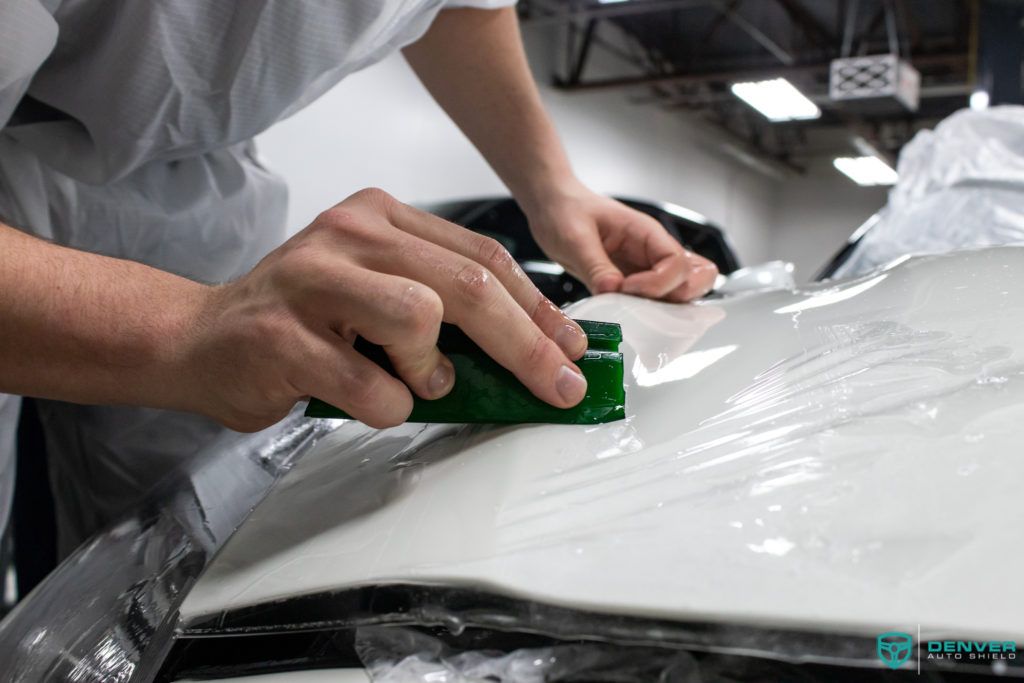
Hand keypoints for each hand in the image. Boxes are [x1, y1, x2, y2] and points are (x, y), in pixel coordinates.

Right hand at [181, 188, 589, 431]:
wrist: (198, 339)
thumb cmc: (298, 322)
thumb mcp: (375, 293)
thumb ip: (440, 305)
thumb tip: (528, 350)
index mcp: (380, 216)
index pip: (482, 258)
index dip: (537, 308)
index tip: (571, 348)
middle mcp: (349, 234)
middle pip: (468, 287)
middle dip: (528, 345)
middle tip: (560, 387)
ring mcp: (313, 279)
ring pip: (420, 319)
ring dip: (432, 371)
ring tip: (414, 382)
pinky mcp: (284, 334)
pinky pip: (371, 384)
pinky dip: (385, 406)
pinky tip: (365, 397)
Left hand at [523, 184, 718, 301]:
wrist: (553, 207)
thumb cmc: (565, 210)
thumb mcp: (574, 236)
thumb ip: (595, 265)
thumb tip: (613, 290)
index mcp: (646, 233)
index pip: (677, 261)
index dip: (658, 282)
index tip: (627, 288)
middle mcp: (654, 251)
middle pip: (698, 277)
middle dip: (678, 298)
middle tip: (643, 305)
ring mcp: (647, 268)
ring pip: (683, 292)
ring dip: (667, 308)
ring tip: (636, 313)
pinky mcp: (634, 282)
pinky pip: (657, 301)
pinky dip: (650, 313)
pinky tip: (627, 315)